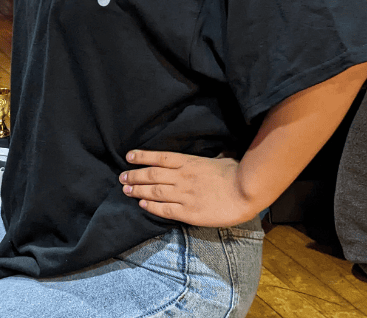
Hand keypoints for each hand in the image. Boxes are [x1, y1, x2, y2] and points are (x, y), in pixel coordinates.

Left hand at [119, 150, 258, 227]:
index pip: (159, 158)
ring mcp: (184, 194)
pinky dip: (151, 206)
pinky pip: (165, 209)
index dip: (142, 157)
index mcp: (188, 162)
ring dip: (138, 189)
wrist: (245, 191)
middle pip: (152, 174)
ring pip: (154, 191)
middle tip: (122, 177)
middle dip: (135, 175)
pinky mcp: (188, 211)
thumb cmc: (236, 173)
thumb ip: (212, 159)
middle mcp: (182, 176)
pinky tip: (142, 204)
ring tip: (125, 189)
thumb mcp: (221, 159)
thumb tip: (218, 155)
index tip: (129, 157)